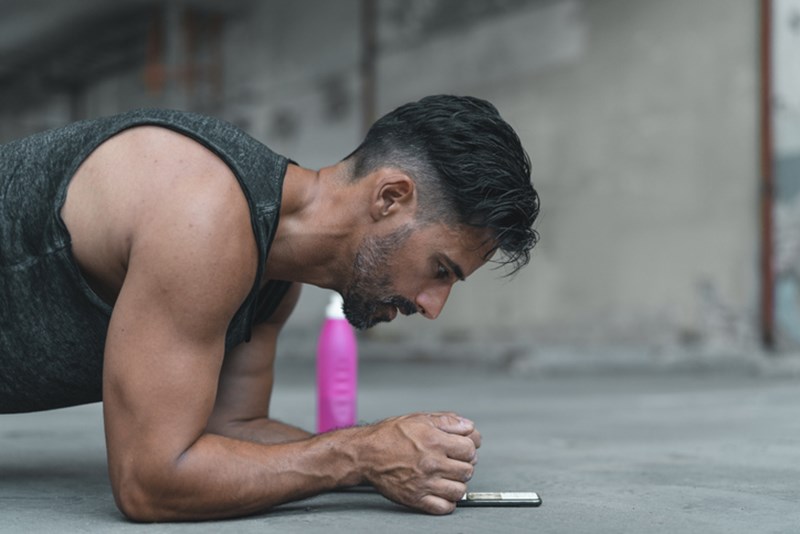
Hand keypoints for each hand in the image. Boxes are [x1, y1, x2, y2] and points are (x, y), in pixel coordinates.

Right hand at [355, 412, 479, 514]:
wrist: (365, 454)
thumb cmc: (389, 435)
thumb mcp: (419, 418)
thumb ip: (447, 421)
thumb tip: (469, 426)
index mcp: (434, 441)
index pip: (470, 449)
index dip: (469, 447)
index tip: (462, 448)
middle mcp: (431, 463)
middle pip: (467, 470)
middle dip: (464, 465)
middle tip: (454, 462)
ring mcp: (424, 483)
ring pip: (459, 490)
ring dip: (457, 484)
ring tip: (448, 477)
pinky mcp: (416, 498)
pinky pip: (444, 507)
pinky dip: (447, 502)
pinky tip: (442, 491)